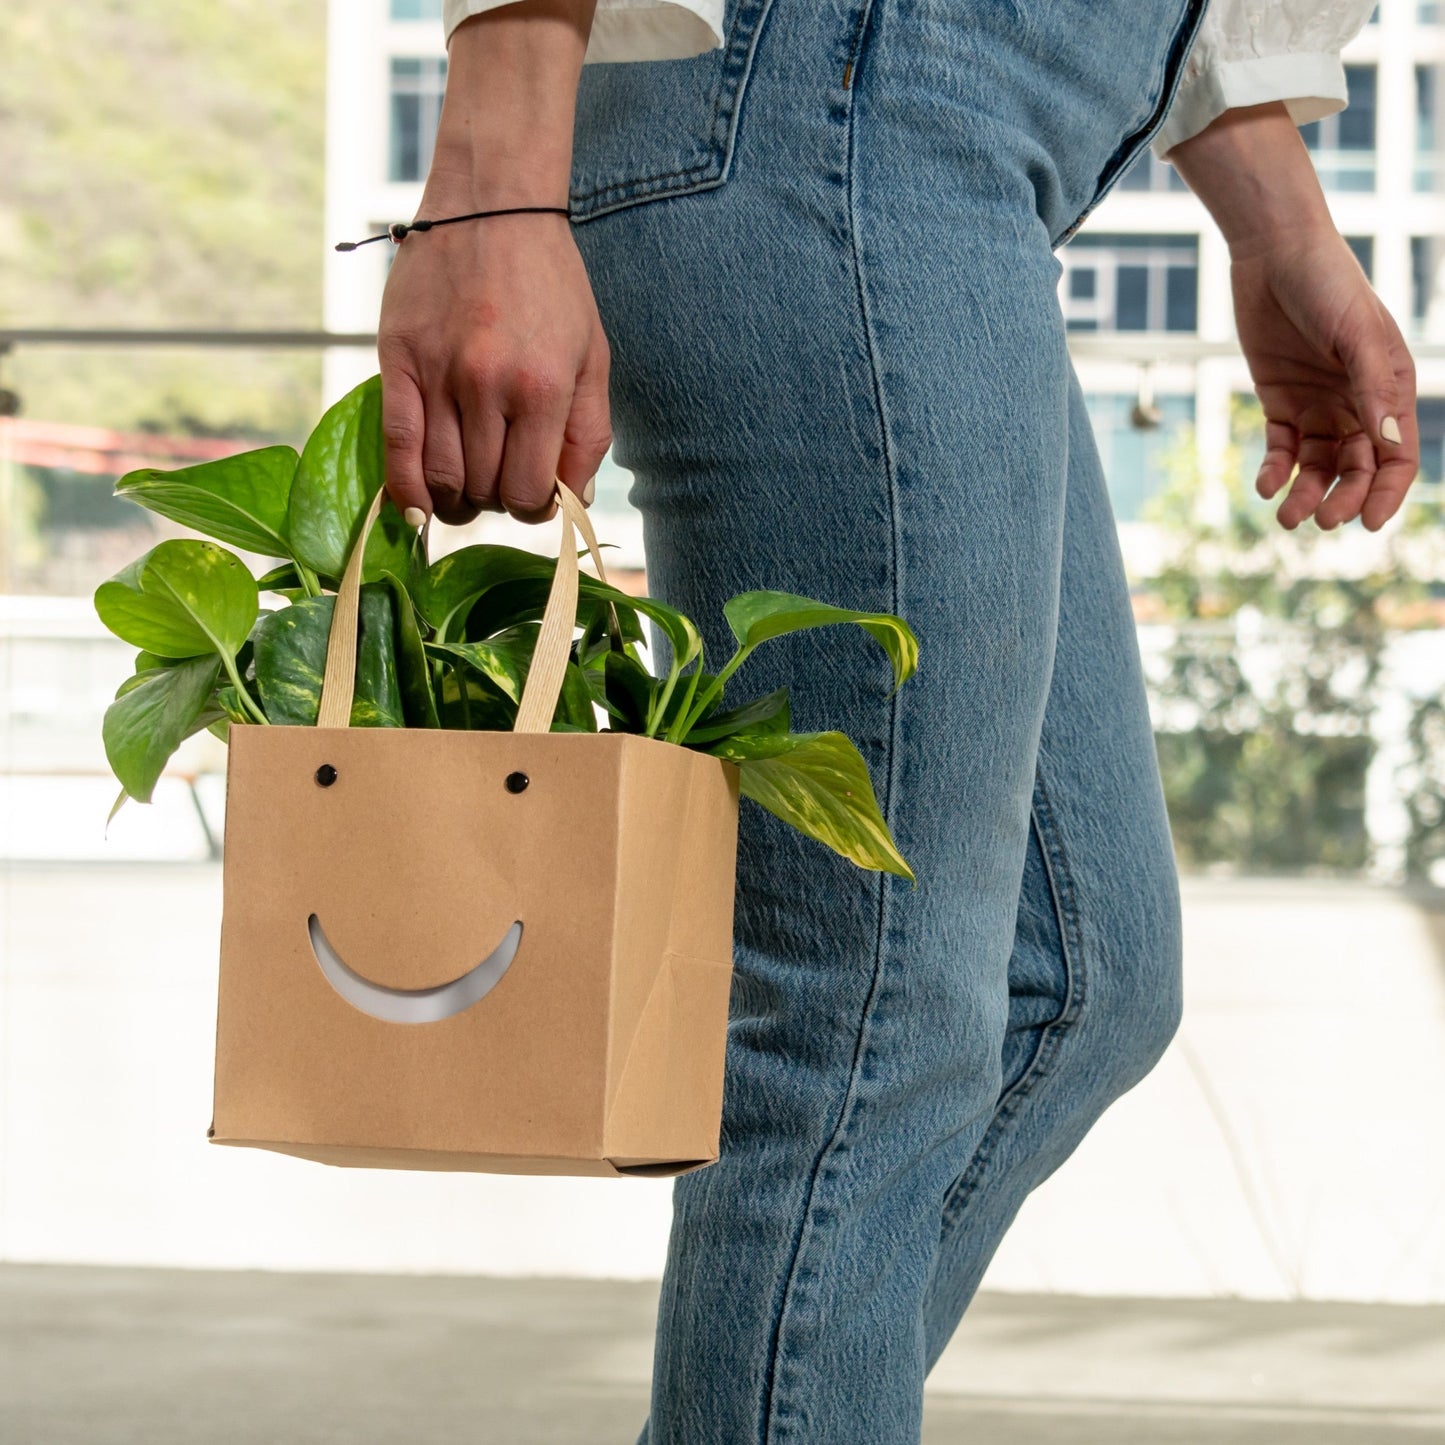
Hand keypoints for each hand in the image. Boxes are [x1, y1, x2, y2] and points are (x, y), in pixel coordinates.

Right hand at [377, 204, 611, 526]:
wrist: (493, 207)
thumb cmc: (551, 286)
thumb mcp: (592, 356)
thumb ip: (589, 432)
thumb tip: (577, 499)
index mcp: (543, 388)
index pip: (531, 490)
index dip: (535, 508)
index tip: (534, 496)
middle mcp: (489, 385)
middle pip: (485, 489)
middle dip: (496, 500)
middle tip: (500, 481)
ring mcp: (439, 373)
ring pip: (441, 476)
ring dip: (456, 498)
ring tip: (465, 487)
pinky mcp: (398, 359)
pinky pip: (396, 445)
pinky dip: (406, 487)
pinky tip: (418, 506)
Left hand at [1168, 101, 1417, 532]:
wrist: (1274, 254)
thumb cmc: (1327, 285)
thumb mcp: (1356, 336)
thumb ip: (1373, 389)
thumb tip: (1389, 446)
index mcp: (1390, 387)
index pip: (1396, 455)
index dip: (1385, 493)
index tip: (1365, 523)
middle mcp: (1357, 402)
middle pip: (1355, 468)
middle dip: (1341, 499)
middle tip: (1318, 522)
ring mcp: (1318, 404)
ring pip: (1317, 466)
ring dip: (1305, 494)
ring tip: (1285, 517)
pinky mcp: (1280, 402)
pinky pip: (1282, 449)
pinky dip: (1275, 471)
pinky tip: (1266, 485)